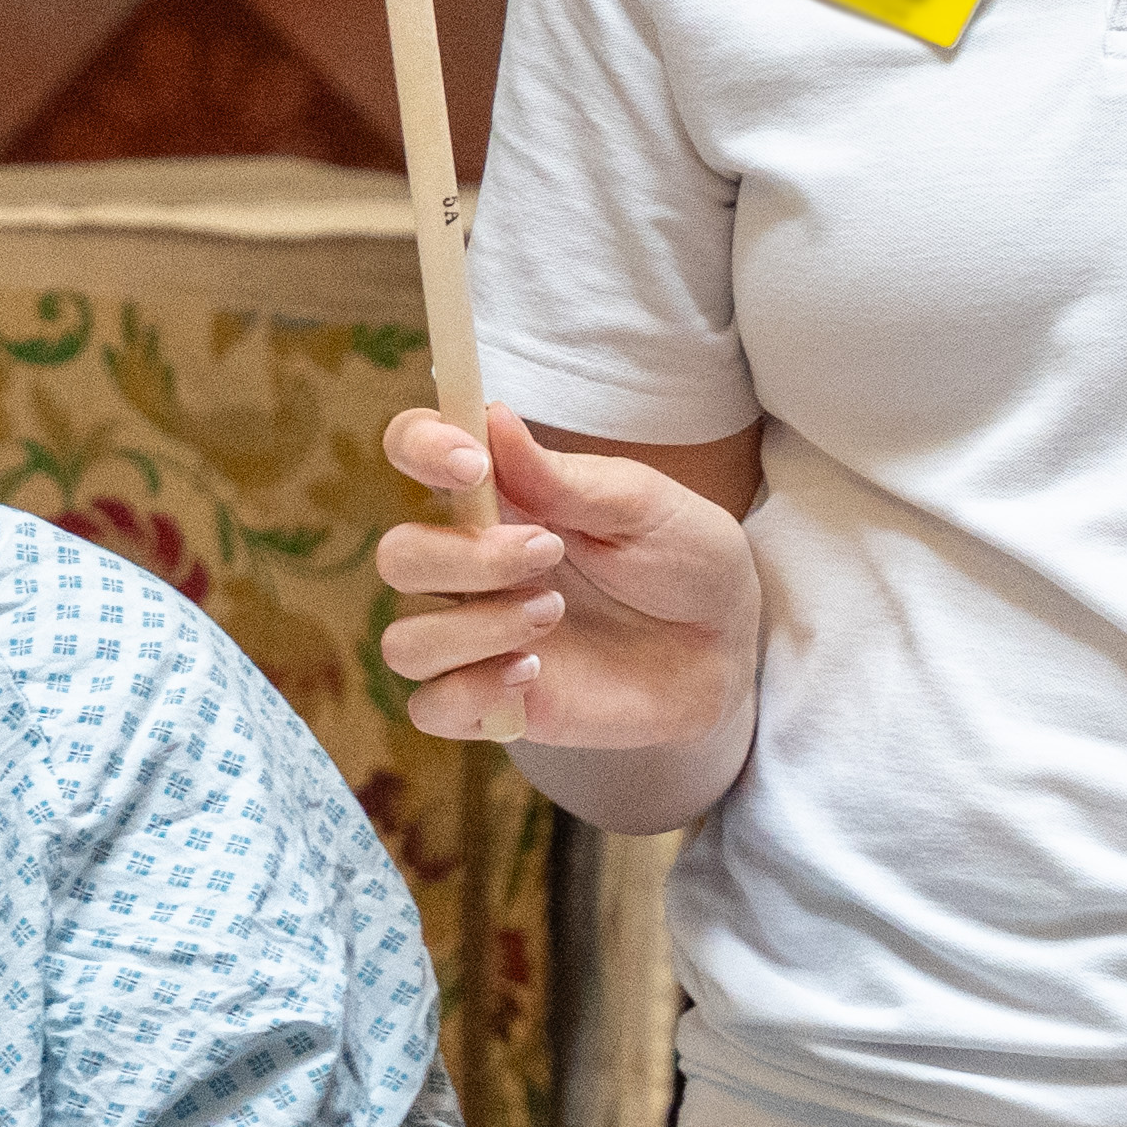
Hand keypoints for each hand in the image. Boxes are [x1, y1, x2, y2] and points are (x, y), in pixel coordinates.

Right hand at [372, 404, 759, 748]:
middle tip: (549, 553)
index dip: (419, 447)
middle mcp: (470, 566)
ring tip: (552, 616)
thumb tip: (491, 418)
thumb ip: (563, 477)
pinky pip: (431, 708)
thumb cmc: (684, 559)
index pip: (413, 451)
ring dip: (473, 628)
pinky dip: (471, 691)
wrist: (728, 648)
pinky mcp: (493, 702)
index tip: (471, 463)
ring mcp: (476, 638)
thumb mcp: (641, 505)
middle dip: (464, 557)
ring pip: (404, 642)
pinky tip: (531, 672)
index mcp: (497, 496)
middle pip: (397, 556)